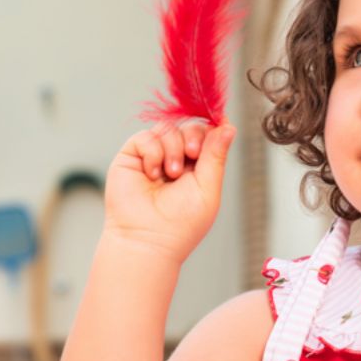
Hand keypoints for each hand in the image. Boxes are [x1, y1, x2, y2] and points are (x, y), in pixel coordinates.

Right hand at [103, 116, 236, 261]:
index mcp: (198, 169)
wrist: (148, 239)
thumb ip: (216, 155)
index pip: (208, 137)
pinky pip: (146, 136)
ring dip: (173, 147)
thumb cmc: (181, 223)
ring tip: (170, 174)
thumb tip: (229, 126)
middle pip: (190, 127)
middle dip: (194, 136)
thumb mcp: (208, 188)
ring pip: (168, 128)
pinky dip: (153, 151)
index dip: (213, 127)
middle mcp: (176, 160)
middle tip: (192, 154)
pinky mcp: (132, 157)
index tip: (220, 121)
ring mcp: (153, 157)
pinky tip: (153, 173)